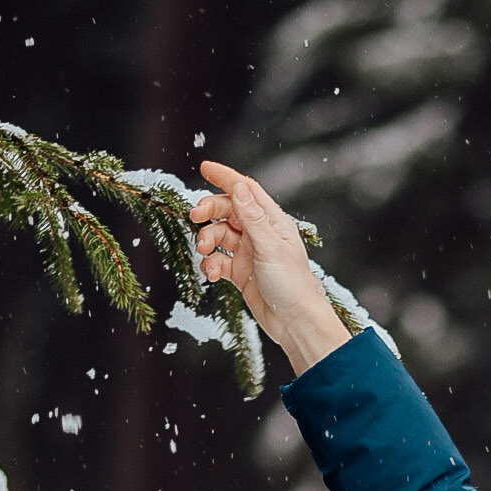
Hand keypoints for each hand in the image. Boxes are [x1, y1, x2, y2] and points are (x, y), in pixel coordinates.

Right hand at [190, 161, 349, 376]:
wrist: (295, 323)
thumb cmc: (292, 284)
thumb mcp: (270, 246)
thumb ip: (252, 216)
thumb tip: (239, 186)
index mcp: (272, 222)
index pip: (246, 190)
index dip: (226, 177)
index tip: (205, 167)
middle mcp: (260, 234)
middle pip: (227, 211)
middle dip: (209, 212)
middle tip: (195, 217)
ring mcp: (249, 253)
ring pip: (219, 236)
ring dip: (207, 241)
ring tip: (205, 253)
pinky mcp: (241, 273)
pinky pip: (219, 261)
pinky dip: (211, 265)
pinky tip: (212, 274)